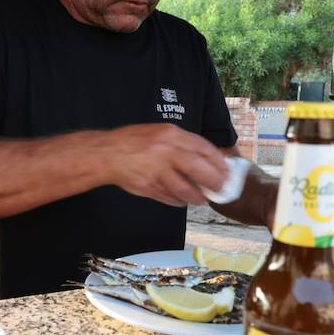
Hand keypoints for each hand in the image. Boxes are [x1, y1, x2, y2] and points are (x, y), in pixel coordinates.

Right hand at [99, 124, 229, 206]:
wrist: (107, 153)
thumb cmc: (135, 141)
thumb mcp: (160, 132)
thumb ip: (181, 143)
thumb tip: (206, 159)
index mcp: (170, 134)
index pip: (202, 148)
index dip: (217, 161)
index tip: (226, 170)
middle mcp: (165, 151)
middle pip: (198, 169)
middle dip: (213, 181)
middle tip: (221, 188)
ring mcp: (156, 170)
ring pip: (184, 189)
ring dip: (196, 197)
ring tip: (202, 200)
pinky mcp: (148, 186)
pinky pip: (169, 197)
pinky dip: (178, 201)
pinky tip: (182, 201)